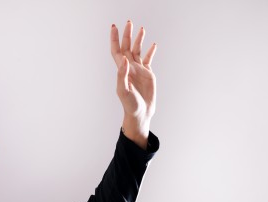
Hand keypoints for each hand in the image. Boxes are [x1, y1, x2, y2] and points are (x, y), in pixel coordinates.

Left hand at [111, 21, 156, 146]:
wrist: (140, 113)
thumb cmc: (130, 105)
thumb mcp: (124, 91)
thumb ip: (122, 75)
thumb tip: (124, 60)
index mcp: (122, 70)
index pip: (117, 50)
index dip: (114, 39)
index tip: (114, 27)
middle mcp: (130, 68)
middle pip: (127, 47)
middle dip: (127, 35)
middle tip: (129, 22)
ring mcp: (139, 70)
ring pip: (138, 51)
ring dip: (139, 40)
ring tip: (141, 28)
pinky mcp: (148, 74)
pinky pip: (148, 59)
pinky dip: (150, 51)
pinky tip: (153, 44)